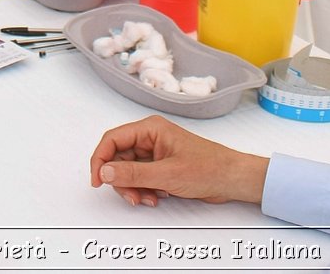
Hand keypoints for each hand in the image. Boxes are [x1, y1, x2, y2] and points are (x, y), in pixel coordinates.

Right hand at [89, 116, 268, 207]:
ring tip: (148, 199)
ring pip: (127, 170)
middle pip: (117, 157)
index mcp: (149, 128)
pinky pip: (140, 177)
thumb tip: (104, 172)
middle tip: (132, 197)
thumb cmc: (208, 168)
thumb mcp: (167, 174)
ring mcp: (154, 152)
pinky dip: (143, 189)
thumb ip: (132, 173)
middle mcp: (149, 137)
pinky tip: (156, 197)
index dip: (100, 159)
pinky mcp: (159, 166)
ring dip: (133, 187)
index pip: (112, 139)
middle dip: (121, 180)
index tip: (97, 181)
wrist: (232, 180)